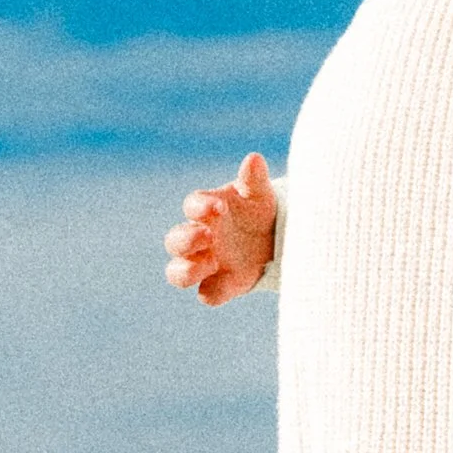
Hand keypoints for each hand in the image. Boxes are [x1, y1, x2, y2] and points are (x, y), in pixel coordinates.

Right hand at [164, 151, 279, 305]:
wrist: (276, 237)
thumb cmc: (259, 209)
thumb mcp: (260, 194)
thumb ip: (254, 180)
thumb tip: (253, 159)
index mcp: (207, 210)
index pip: (192, 205)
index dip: (200, 207)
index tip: (219, 207)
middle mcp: (199, 237)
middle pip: (175, 240)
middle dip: (186, 239)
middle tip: (207, 236)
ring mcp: (207, 263)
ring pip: (178, 272)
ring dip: (187, 270)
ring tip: (211, 262)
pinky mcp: (221, 284)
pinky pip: (207, 294)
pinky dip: (211, 293)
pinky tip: (223, 288)